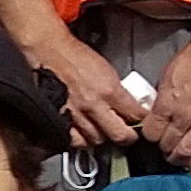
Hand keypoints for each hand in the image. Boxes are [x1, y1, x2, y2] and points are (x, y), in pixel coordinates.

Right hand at [28, 29, 144, 148]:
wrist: (48, 50)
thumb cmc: (74, 55)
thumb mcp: (106, 68)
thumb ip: (118, 90)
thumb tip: (130, 104)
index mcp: (108, 89)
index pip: (135, 114)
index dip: (141, 119)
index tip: (140, 120)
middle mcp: (93, 104)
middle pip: (119, 135)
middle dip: (127, 136)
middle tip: (128, 133)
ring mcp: (75, 114)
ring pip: (97, 140)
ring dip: (103, 136)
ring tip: (104, 130)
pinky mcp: (59, 118)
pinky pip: (75, 140)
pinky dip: (82, 139)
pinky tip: (85, 133)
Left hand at [140, 41, 190, 171]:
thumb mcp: (168, 75)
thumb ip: (162, 97)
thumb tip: (156, 111)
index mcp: (167, 103)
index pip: (151, 132)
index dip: (149, 136)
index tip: (152, 136)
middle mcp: (183, 117)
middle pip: (167, 144)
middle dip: (164, 149)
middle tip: (165, 149)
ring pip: (188, 151)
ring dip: (182, 159)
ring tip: (180, 159)